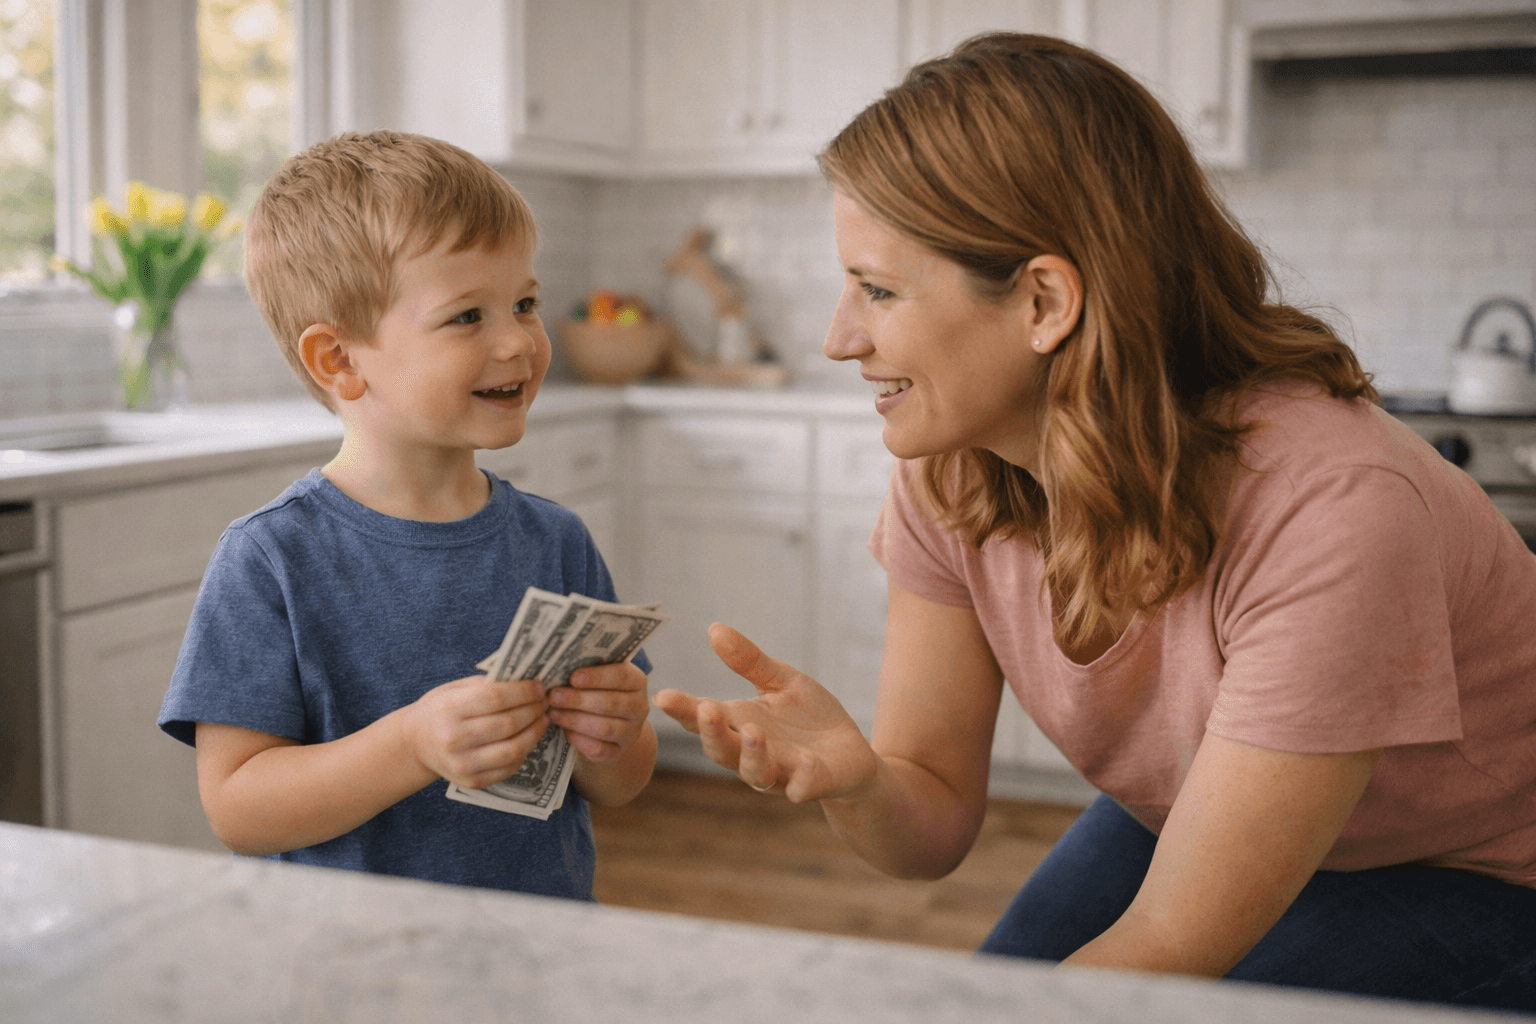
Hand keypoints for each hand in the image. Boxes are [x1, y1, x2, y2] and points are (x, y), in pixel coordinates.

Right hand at [400, 675, 548, 789]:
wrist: (416, 744)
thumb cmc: (441, 709)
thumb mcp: (456, 689)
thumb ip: (487, 685)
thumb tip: (526, 680)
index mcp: (450, 710)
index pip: (496, 698)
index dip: (523, 692)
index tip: (539, 686)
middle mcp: (454, 739)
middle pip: (508, 724)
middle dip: (534, 710)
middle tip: (545, 702)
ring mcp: (462, 764)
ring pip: (513, 750)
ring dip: (535, 732)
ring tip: (543, 719)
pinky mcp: (471, 782)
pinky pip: (508, 768)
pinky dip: (524, 752)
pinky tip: (528, 738)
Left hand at [547, 661, 650, 761]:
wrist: (606, 722)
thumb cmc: (596, 690)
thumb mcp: (597, 677)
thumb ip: (586, 670)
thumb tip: (560, 665)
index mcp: (637, 681)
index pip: (622, 676)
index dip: (597, 677)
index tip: (573, 677)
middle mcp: (639, 707)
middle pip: (611, 703)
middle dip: (579, 700)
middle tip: (554, 696)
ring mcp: (632, 731)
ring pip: (605, 728)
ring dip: (575, 720)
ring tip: (553, 713)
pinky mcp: (619, 751)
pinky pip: (599, 749)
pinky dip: (579, 740)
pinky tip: (564, 731)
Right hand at [653, 623, 878, 802]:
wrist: (850, 755)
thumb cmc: (808, 719)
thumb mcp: (780, 681)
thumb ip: (749, 661)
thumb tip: (714, 628)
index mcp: (740, 724)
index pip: (704, 718)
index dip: (683, 710)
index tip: (662, 696)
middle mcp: (753, 753)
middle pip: (722, 750)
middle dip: (712, 732)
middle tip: (707, 709)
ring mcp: (782, 772)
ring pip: (756, 773)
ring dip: (752, 755)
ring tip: (752, 733)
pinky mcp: (815, 783)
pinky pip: (802, 787)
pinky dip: (801, 780)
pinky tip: (805, 764)